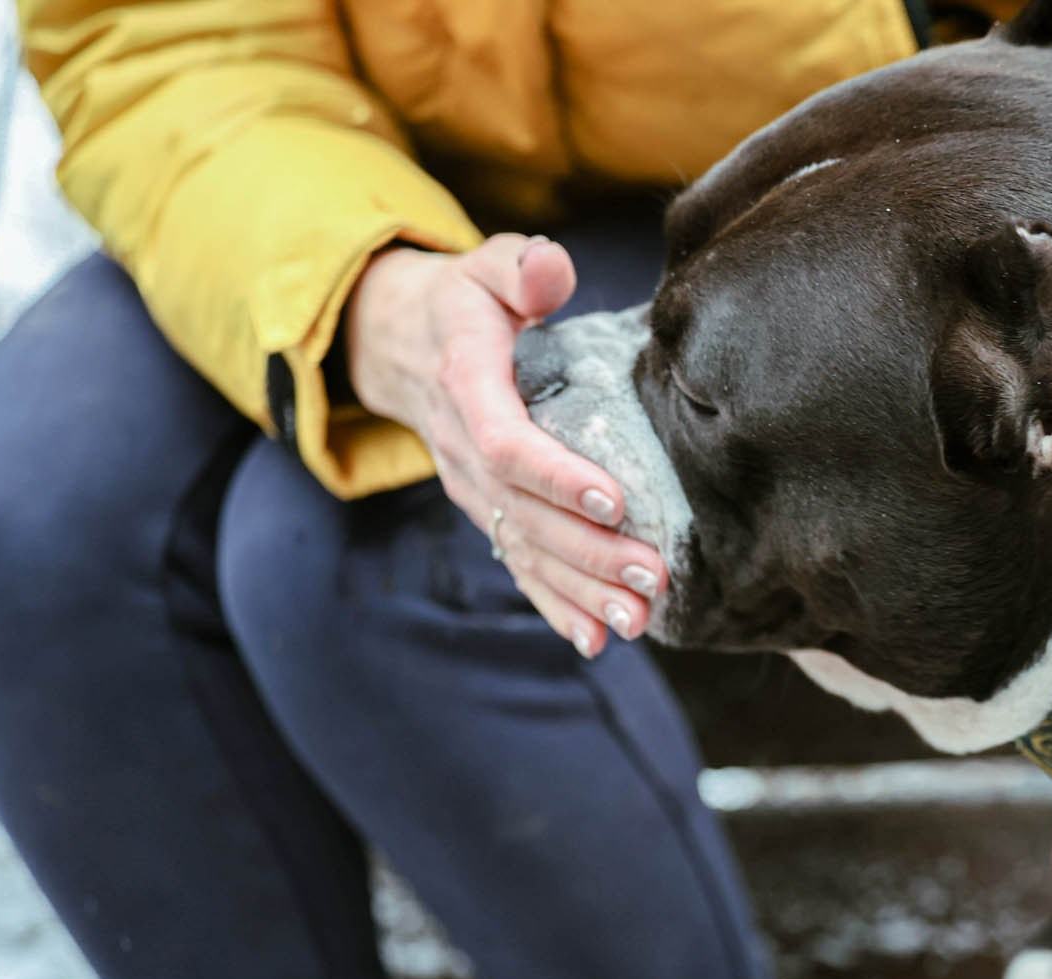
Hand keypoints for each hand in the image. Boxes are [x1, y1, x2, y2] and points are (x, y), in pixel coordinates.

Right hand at [345, 235, 664, 656]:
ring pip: (525, 549)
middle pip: (525, 514)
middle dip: (589, 551)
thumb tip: (551, 272)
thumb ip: (521, 267)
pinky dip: (556, 606)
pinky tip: (596, 640)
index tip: (615, 501)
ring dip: (581, 590)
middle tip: (652, 573)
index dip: (558, 479)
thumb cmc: (465, 301)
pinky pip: (518, 565)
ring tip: (638, 617)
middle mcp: (464, 448)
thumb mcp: (487, 265)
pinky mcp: (485, 511)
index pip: (508, 445)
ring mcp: (471, 488)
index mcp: (466, 386)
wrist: (399, 343)